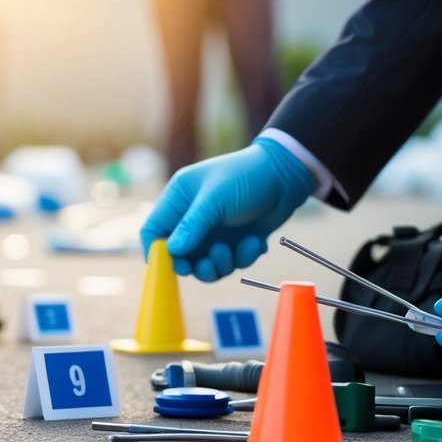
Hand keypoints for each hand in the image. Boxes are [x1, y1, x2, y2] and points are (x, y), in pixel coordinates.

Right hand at [140, 138, 314, 281]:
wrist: (287, 175)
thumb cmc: (246, 177)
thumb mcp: (215, 199)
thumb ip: (192, 226)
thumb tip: (171, 251)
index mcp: (178, 199)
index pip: (153, 230)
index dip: (157, 251)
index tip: (170, 266)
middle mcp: (192, 217)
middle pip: (178, 255)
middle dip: (194, 264)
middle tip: (210, 264)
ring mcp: (213, 231)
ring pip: (204, 264)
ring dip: (219, 264)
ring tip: (233, 250)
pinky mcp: (234, 241)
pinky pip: (230, 263)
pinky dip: (243, 258)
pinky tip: (255, 242)